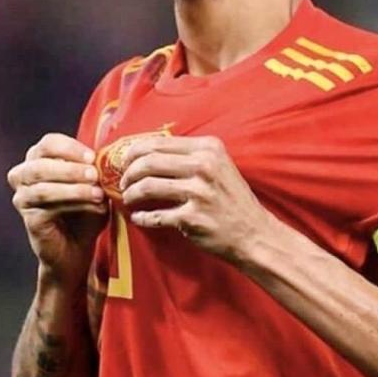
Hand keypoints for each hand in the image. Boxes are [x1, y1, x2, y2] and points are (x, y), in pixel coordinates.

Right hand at [7, 133, 107, 283]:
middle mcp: (23, 176)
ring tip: (98, 192)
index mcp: (38, 160)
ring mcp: (23, 198)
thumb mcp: (92, 186)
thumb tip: (103, 159)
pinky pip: (48, 206)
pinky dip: (74, 204)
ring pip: (43, 186)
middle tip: (94, 173)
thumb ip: (93, 170)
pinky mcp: (30, 219)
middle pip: (40, 162)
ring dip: (74, 188)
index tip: (93, 156)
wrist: (76, 248)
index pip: (48, 143)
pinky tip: (94, 206)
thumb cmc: (84, 212)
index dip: (70, 147)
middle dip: (70, 167)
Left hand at [119, 135, 271, 262]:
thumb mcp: (218, 165)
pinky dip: (142, 217)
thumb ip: (189, 155)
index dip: (134, 151)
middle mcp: (204, 166)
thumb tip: (148, 150)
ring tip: (129, 198)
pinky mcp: (192, 218)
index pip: (158, 142)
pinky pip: (155, 216)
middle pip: (148, 161)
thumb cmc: (232, 199)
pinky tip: (139, 218)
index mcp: (208, 148)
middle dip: (128, 172)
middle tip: (123, 181)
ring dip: (130, 193)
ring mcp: (198, 193)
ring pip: (147, 186)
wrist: (254, 233)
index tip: (125, 161)